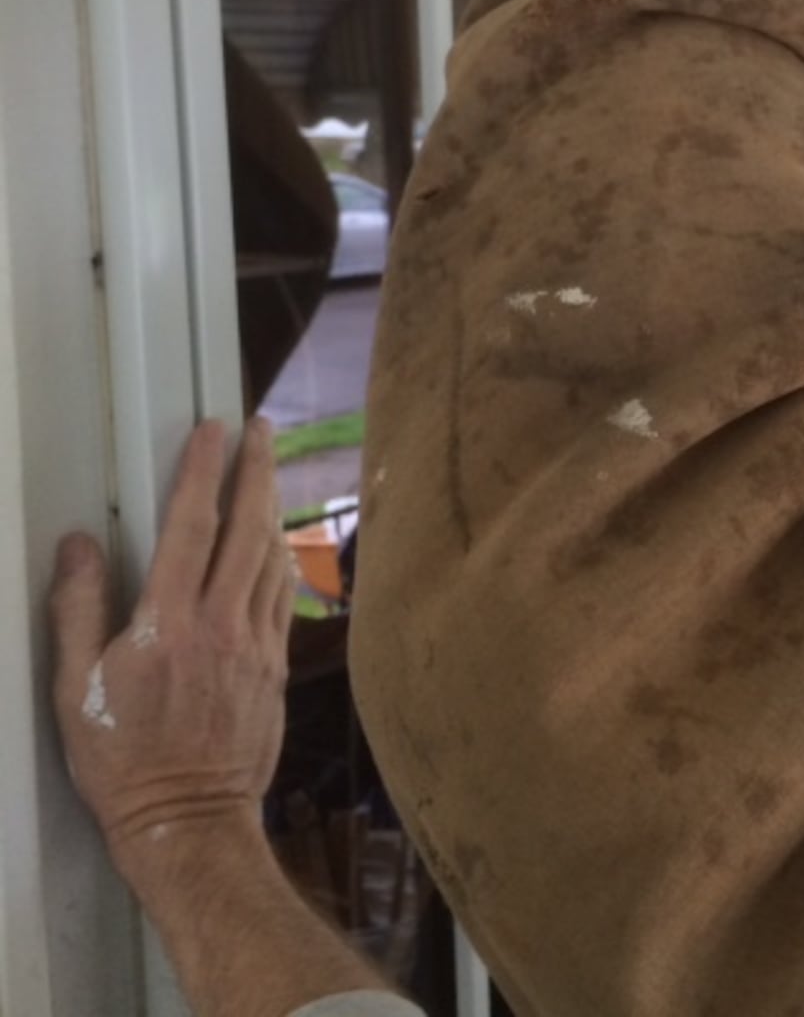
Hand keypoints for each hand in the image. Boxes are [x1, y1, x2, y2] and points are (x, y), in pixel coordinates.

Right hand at [50, 418, 293, 879]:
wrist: (188, 820)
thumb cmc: (123, 760)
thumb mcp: (74, 689)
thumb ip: (76, 608)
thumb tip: (77, 542)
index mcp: (168, 625)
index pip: (191, 527)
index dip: (202, 472)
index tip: (211, 430)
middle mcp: (221, 624)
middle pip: (248, 527)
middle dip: (255, 469)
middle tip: (260, 428)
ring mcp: (257, 642)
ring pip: (273, 556)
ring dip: (272, 506)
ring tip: (268, 470)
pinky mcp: (277, 664)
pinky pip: (284, 594)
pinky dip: (281, 556)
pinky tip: (276, 540)